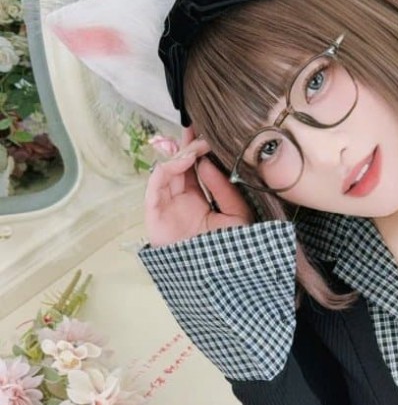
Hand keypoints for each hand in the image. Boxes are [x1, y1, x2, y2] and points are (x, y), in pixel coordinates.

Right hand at [145, 126, 254, 246]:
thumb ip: (224, 188)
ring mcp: (167, 207)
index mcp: (200, 203)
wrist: (217, 278)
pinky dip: (168, 169)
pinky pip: (156, 185)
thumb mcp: (236, 216)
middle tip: (195, 125)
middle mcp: (181, 202)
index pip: (196, 169)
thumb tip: (207, 163)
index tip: (207, 129)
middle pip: (179, 166)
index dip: (199, 149)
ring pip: (166, 170)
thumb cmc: (230, 252)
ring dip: (179, 153)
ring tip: (195, 144)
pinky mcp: (155, 214)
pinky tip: (184, 161)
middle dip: (186, 144)